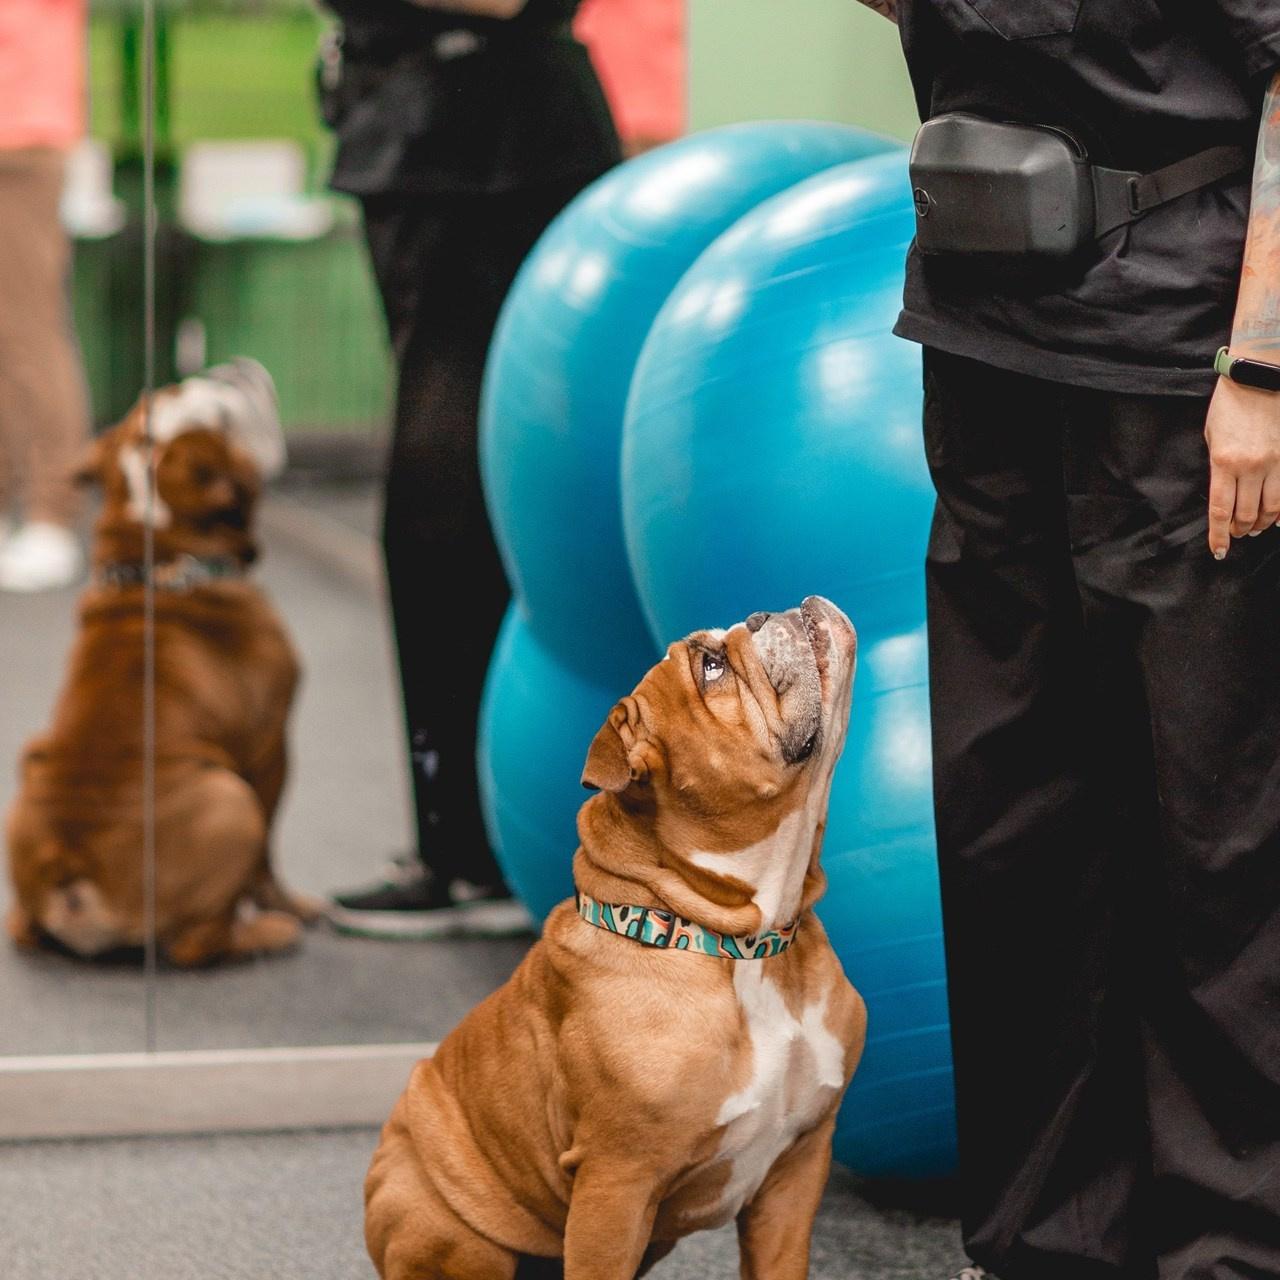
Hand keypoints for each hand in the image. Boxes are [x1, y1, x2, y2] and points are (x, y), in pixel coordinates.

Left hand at [1204, 374, 1279, 556]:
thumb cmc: (1229, 406)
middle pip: (1246, 515)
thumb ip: (1217, 468)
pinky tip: (1276, 518)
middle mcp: (1250, 466)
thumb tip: (1223, 494)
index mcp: (1223, 463)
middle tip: (1236, 535)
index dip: (1219, 536)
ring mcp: (1275, 462)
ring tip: (1254, 528)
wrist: (1258, 378)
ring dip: (1261, 523)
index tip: (1219, 551)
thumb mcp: (1211, 439)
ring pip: (1271, 508)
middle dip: (1239, 531)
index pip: (1220, 511)